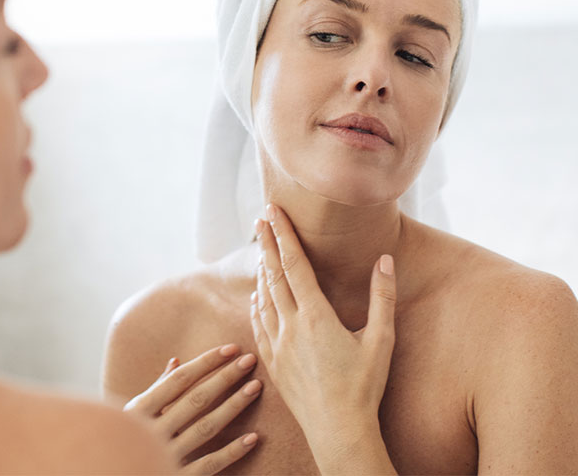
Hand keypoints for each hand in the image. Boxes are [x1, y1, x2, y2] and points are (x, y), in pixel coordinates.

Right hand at [124, 344, 262, 474]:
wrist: (111, 471)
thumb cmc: (123, 438)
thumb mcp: (132, 413)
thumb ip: (156, 389)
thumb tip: (176, 361)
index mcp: (139, 409)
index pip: (179, 380)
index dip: (207, 362)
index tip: (231, 348)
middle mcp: (151, 431)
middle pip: (196, 400)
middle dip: (225, 378)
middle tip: (250, 361)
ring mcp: (165, 455)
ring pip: (206, 428)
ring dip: (233, 406)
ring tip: (255, 387)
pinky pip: (208, 465)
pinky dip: (231, 452)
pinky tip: (253, 437)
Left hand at [250, 204, 397, 471]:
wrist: (338, 431)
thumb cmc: (363, 387)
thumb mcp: (381, 340)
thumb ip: (382, 297)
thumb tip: (385, 259)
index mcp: (316, 316)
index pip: (294, 264)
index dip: (283, 234)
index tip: (273, 210)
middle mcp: (291, 326)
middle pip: (273, 275)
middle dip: (267, 243)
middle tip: (260, 219)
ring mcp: (278, 344)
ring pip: (263, 299)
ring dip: (261, 272)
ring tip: (261, 251)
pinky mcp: (273, 362)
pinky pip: (258, 325)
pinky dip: (256, 305)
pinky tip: (256, 299)